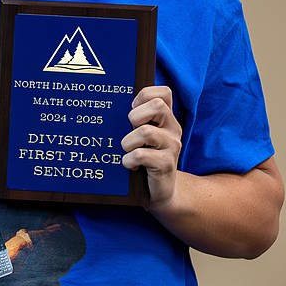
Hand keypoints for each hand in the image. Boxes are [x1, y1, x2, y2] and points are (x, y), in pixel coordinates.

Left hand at [121, 85, 182, 206]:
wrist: (161, 191)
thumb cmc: (145, 160)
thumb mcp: (143, 137)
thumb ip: (136, 120)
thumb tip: (112, 104)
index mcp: (167, 118)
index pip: (164, 93)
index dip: (145, 94)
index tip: (132, 108)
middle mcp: (173, 128)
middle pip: (157, 106)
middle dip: (136, 116)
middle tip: (130, 129)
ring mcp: (171, 146)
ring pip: (145, 132)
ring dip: (128, 142)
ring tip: (127, 151)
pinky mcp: (166, 164)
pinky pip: (140, 155)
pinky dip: (128, 161)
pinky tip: (131, 166)